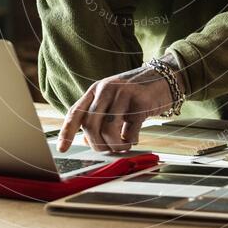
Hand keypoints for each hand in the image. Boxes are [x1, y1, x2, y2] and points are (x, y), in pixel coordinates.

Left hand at [56, 65, 175, 152]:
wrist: (165, 77)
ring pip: (108, 130)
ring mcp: (124, 95)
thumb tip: (87, 140)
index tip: (62, 149)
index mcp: (96, 90)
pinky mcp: (141, 103)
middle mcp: (107, 89)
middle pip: (90, 124)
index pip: (76, 112)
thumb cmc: (136, 92)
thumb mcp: (113, 99)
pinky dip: (130, 142)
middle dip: (96, 144)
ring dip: (114, 146)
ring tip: (122, 146)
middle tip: (106, 150)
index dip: (67, 132)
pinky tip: (134, 138)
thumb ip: (99, 116)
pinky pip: (129, 132)